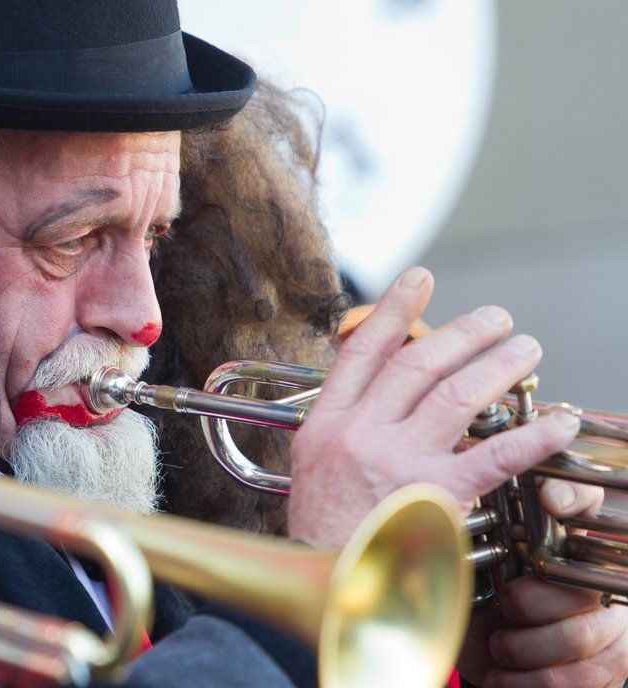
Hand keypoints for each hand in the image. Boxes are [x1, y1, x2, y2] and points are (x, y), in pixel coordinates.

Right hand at [287, 267, 579, 547]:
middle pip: (419, 364)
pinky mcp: (435, 495)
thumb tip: (372, 395)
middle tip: (498, 318)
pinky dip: (531, 436)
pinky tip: (556, 422)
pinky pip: (494, 456)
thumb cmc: (320, 535)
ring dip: (499, 364)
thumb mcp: (309, 470)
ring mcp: (397, 462)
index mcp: (327, 424)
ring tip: (527, 348)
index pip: (363, 352)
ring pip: (457, 394)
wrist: (322, 587)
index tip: (420, 279)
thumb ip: (339, 429)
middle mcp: (360, 434)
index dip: (394, 310)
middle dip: (464, 332)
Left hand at [459, 480, 627, 687]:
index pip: (582, 499)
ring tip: (498, 646)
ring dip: (524, 647)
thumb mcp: (465, 562)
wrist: (483, 655)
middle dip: (527, 602)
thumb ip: (470, 530)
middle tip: (501, 606)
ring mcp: (609, 620)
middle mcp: (593, 573)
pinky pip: (581, 676)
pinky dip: (531, 681)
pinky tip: (503, 675)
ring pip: (578, 634)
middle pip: (578, 580)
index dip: (570, 498)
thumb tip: (457, 502)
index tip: (548, 500)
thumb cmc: (476, 599)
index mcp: (558, 538)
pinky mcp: (609, 662)